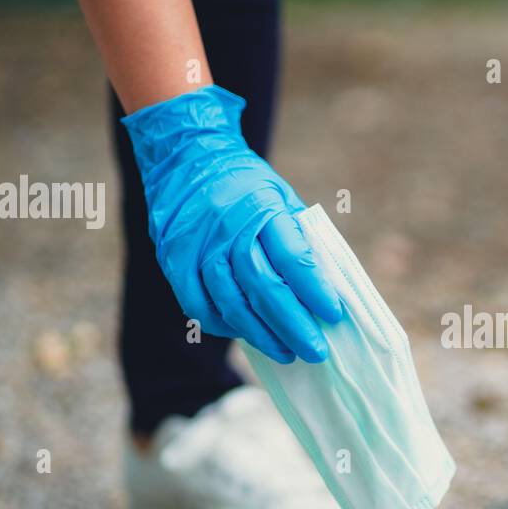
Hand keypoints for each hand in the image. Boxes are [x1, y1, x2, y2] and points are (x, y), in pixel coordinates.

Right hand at [122, 85, 341, 363]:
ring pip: (230, 302)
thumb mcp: (281, 198)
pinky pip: (198, 305)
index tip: (334, 315)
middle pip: (262, 286)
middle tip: (315, 351)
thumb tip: (327, 288)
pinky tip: (246, 334)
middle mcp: (227, 227)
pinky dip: (224, 325)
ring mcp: (196, 245)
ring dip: (261, 334)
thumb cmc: (246, 184)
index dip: (314, 290)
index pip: (292, 257)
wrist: (186, 155)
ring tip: (287, 353)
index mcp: (262, 208)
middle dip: (292, 325)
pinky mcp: (173, 259)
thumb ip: (300, 239)